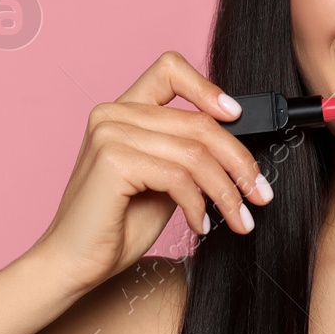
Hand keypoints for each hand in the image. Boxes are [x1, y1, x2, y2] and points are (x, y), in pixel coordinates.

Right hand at [28, 51, 272, 293]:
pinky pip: (178, 177)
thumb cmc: (116, 227)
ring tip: (240, 219)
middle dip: (239, 161)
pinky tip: (200, 226)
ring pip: (195, 153)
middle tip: (260, 194)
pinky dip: (198, 206)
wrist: (74, 264)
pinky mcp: (113, 161)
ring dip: (226, 192)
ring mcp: (109, 133)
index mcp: (123, 111)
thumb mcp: (163, 182)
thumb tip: (239, 151)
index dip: (208, 88)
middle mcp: (112, 114)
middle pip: (198, 122)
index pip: (169, 69)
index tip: (236, 118)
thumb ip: (187, 156)